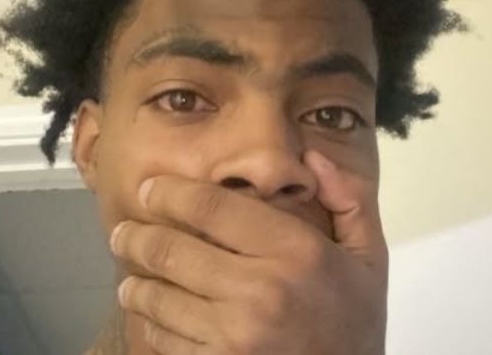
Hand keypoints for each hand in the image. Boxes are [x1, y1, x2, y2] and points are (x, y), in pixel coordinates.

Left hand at [109, 153, 388, 353]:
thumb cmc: (354, 321)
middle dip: (136, 236)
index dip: (170, 192)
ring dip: (136, 284)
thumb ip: (349, 200)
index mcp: (295, 251)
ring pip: (159, 298)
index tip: (149, 189)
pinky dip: (150, 325)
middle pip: (173, 250)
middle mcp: (259, 291)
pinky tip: (152, 317)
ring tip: (131, 278)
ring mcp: (234, 338)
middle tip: (123, 233)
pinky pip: (164, 341)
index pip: (212, 207)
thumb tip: (311, 156)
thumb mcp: (369, 257)